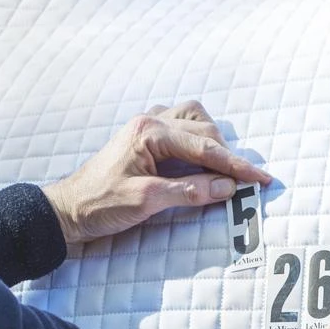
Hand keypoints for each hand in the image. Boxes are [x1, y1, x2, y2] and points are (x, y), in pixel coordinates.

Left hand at [41, 100, 271, 245]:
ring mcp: (145, 126)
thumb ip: (189, 192)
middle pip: (203, 130)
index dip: (237, 165)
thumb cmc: (99, 204)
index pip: (204, 148)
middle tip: (246, 182)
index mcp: (149, 132)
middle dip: (227, 156)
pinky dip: (195, 138)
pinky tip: (199, 158)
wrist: (67, 209)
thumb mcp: (147, 201)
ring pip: (193, 119)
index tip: (262, 179)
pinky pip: (179, 125)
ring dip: (212, 141)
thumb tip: (228, 188)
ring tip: (223, 169)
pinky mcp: (143, 137)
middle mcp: (150, 121)